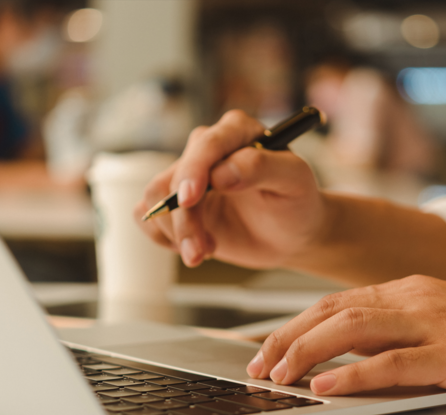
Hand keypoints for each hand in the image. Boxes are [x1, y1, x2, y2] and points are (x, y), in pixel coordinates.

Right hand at [134, 110, 326, 268]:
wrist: (291, 233)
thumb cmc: (297, 202)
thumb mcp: (294, 181)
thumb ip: (262, 167)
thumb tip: (222, 173)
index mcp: (237, 131)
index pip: (206, 144)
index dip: (193, 170)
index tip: (191, 199)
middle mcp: (207, 149)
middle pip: (173, 178)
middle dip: (184, 220)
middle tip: (203, 251)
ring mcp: (188, 175)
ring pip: (155, 200)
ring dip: (176, 233)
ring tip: (207, 250)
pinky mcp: (176, 202)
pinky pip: (148, 216)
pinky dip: (165, 237)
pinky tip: (195, 246)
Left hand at [246, 275, 445, 406]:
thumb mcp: (436, 326)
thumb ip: (392, 335)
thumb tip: (343, 358)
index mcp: (406, 292)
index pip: (335, 304)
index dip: (294, 326)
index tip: (266, 349)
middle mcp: (413, 299)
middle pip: (333, 311)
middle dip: (287, 338)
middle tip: (257, 366)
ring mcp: (433, 323)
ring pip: (354, 329)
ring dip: (309, 353)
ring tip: (278, 376)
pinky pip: (394, 361)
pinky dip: (354, 375)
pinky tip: (326, 387)